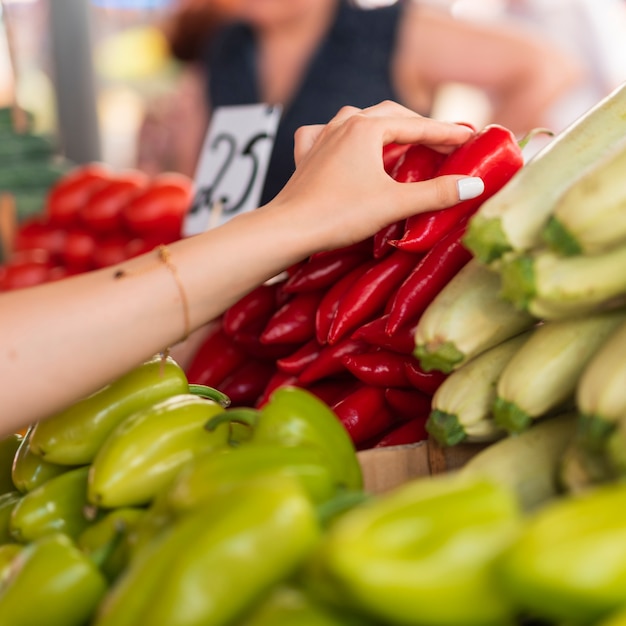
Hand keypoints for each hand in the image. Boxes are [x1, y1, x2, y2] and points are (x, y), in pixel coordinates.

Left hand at [268, 100, 482, 251]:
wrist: (289, 229)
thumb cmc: (340, 214)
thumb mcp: (394, 203)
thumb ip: (436, 193)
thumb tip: (474, 185)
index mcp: (366, 128)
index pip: (417, 126)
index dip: (446, 132)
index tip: (470, 138)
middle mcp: (343, 124)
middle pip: (390, 116)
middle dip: (419, 127)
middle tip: (443, 142)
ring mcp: (321, 137)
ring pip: (358, 120)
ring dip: (383, 127)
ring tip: (400, 140)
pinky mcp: (306, 156)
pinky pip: (325, 134)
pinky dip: (340, 135)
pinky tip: (340, 141)